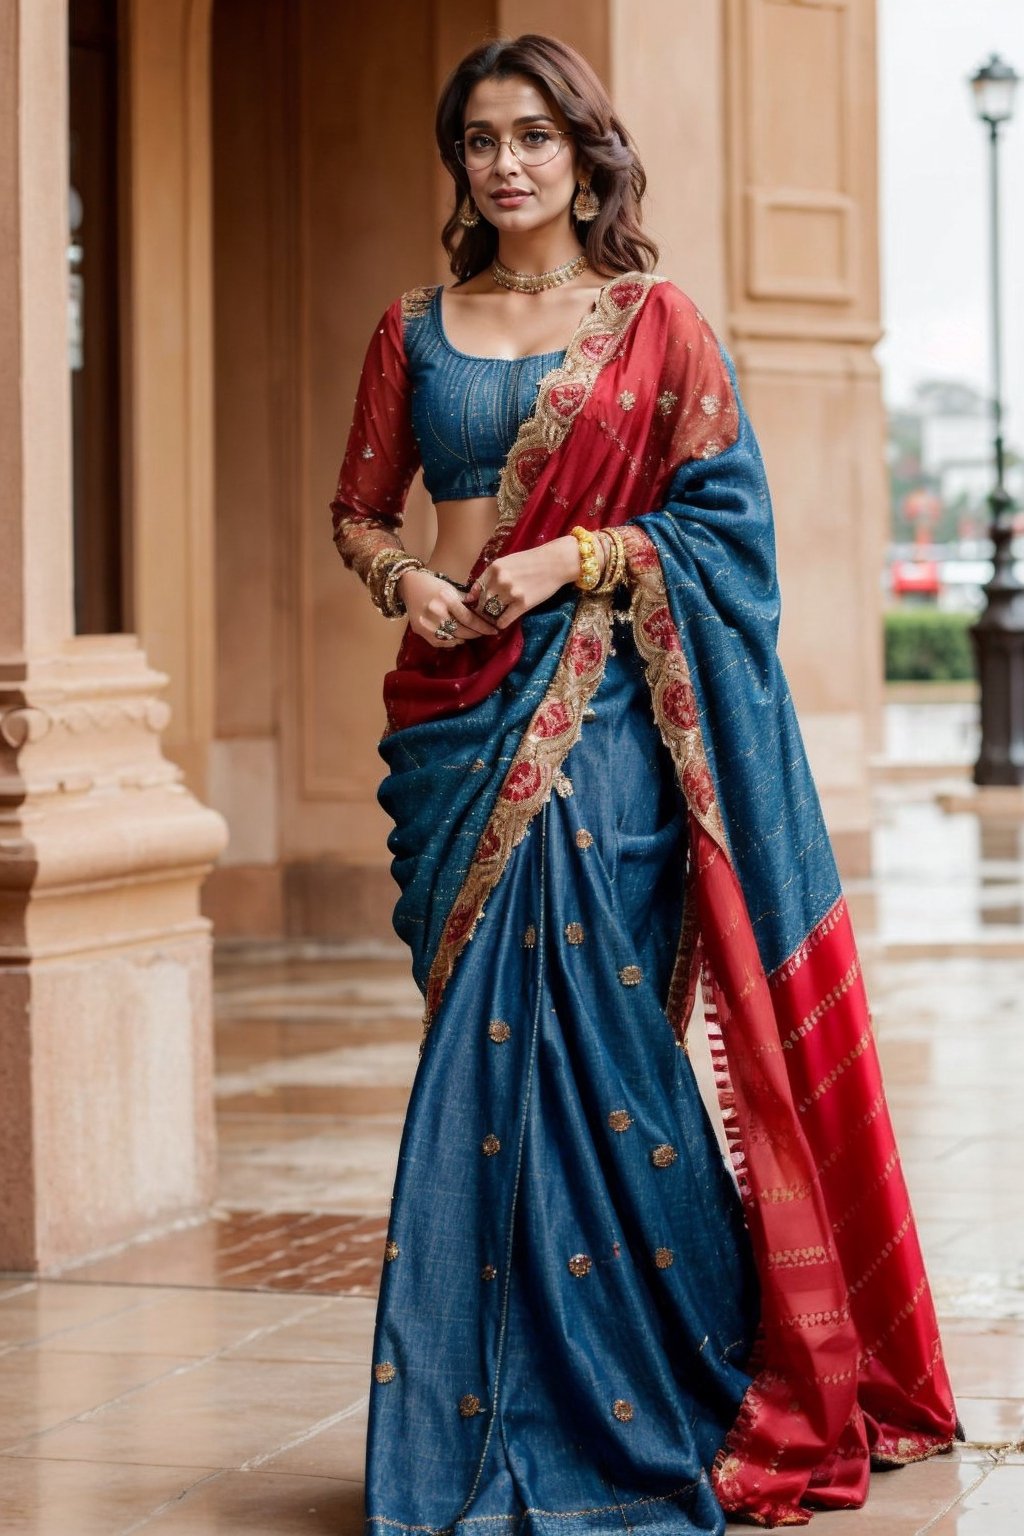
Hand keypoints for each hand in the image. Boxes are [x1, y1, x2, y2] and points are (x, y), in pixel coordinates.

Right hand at [398, 568, 497, 648]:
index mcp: (446, 599)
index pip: (469, 618)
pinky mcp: (420, 631)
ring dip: (464, 638)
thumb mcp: (452, 588)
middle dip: (476, 633)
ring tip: (472, 635)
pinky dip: (451, 642)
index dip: (483, 627)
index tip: (494, 630)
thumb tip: (484, 613)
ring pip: (452, 638)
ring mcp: (427, 624)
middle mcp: (436, 613)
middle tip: (485, 633)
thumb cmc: (434, 585)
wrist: (409, 585)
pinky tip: (457, 638)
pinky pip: (440, 642)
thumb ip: (466, 601)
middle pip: (462, 631)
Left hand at [466, 537, 586, 629]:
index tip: (476, 606)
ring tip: (493, 620)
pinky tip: (502, 623)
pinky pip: (504, 620)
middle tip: (485, 616)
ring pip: (491, 613)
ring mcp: (511, 593)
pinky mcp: (523, 604)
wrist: (556, 562)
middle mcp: (500, 580)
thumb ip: (491, 575)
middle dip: (482, 611)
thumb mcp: (508, 562)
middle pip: (482, 602)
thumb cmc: (532, 561)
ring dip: (491, 619)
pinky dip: (501, 624)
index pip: (476, 589)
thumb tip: (473, 594)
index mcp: (494, 568)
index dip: (474, 600)